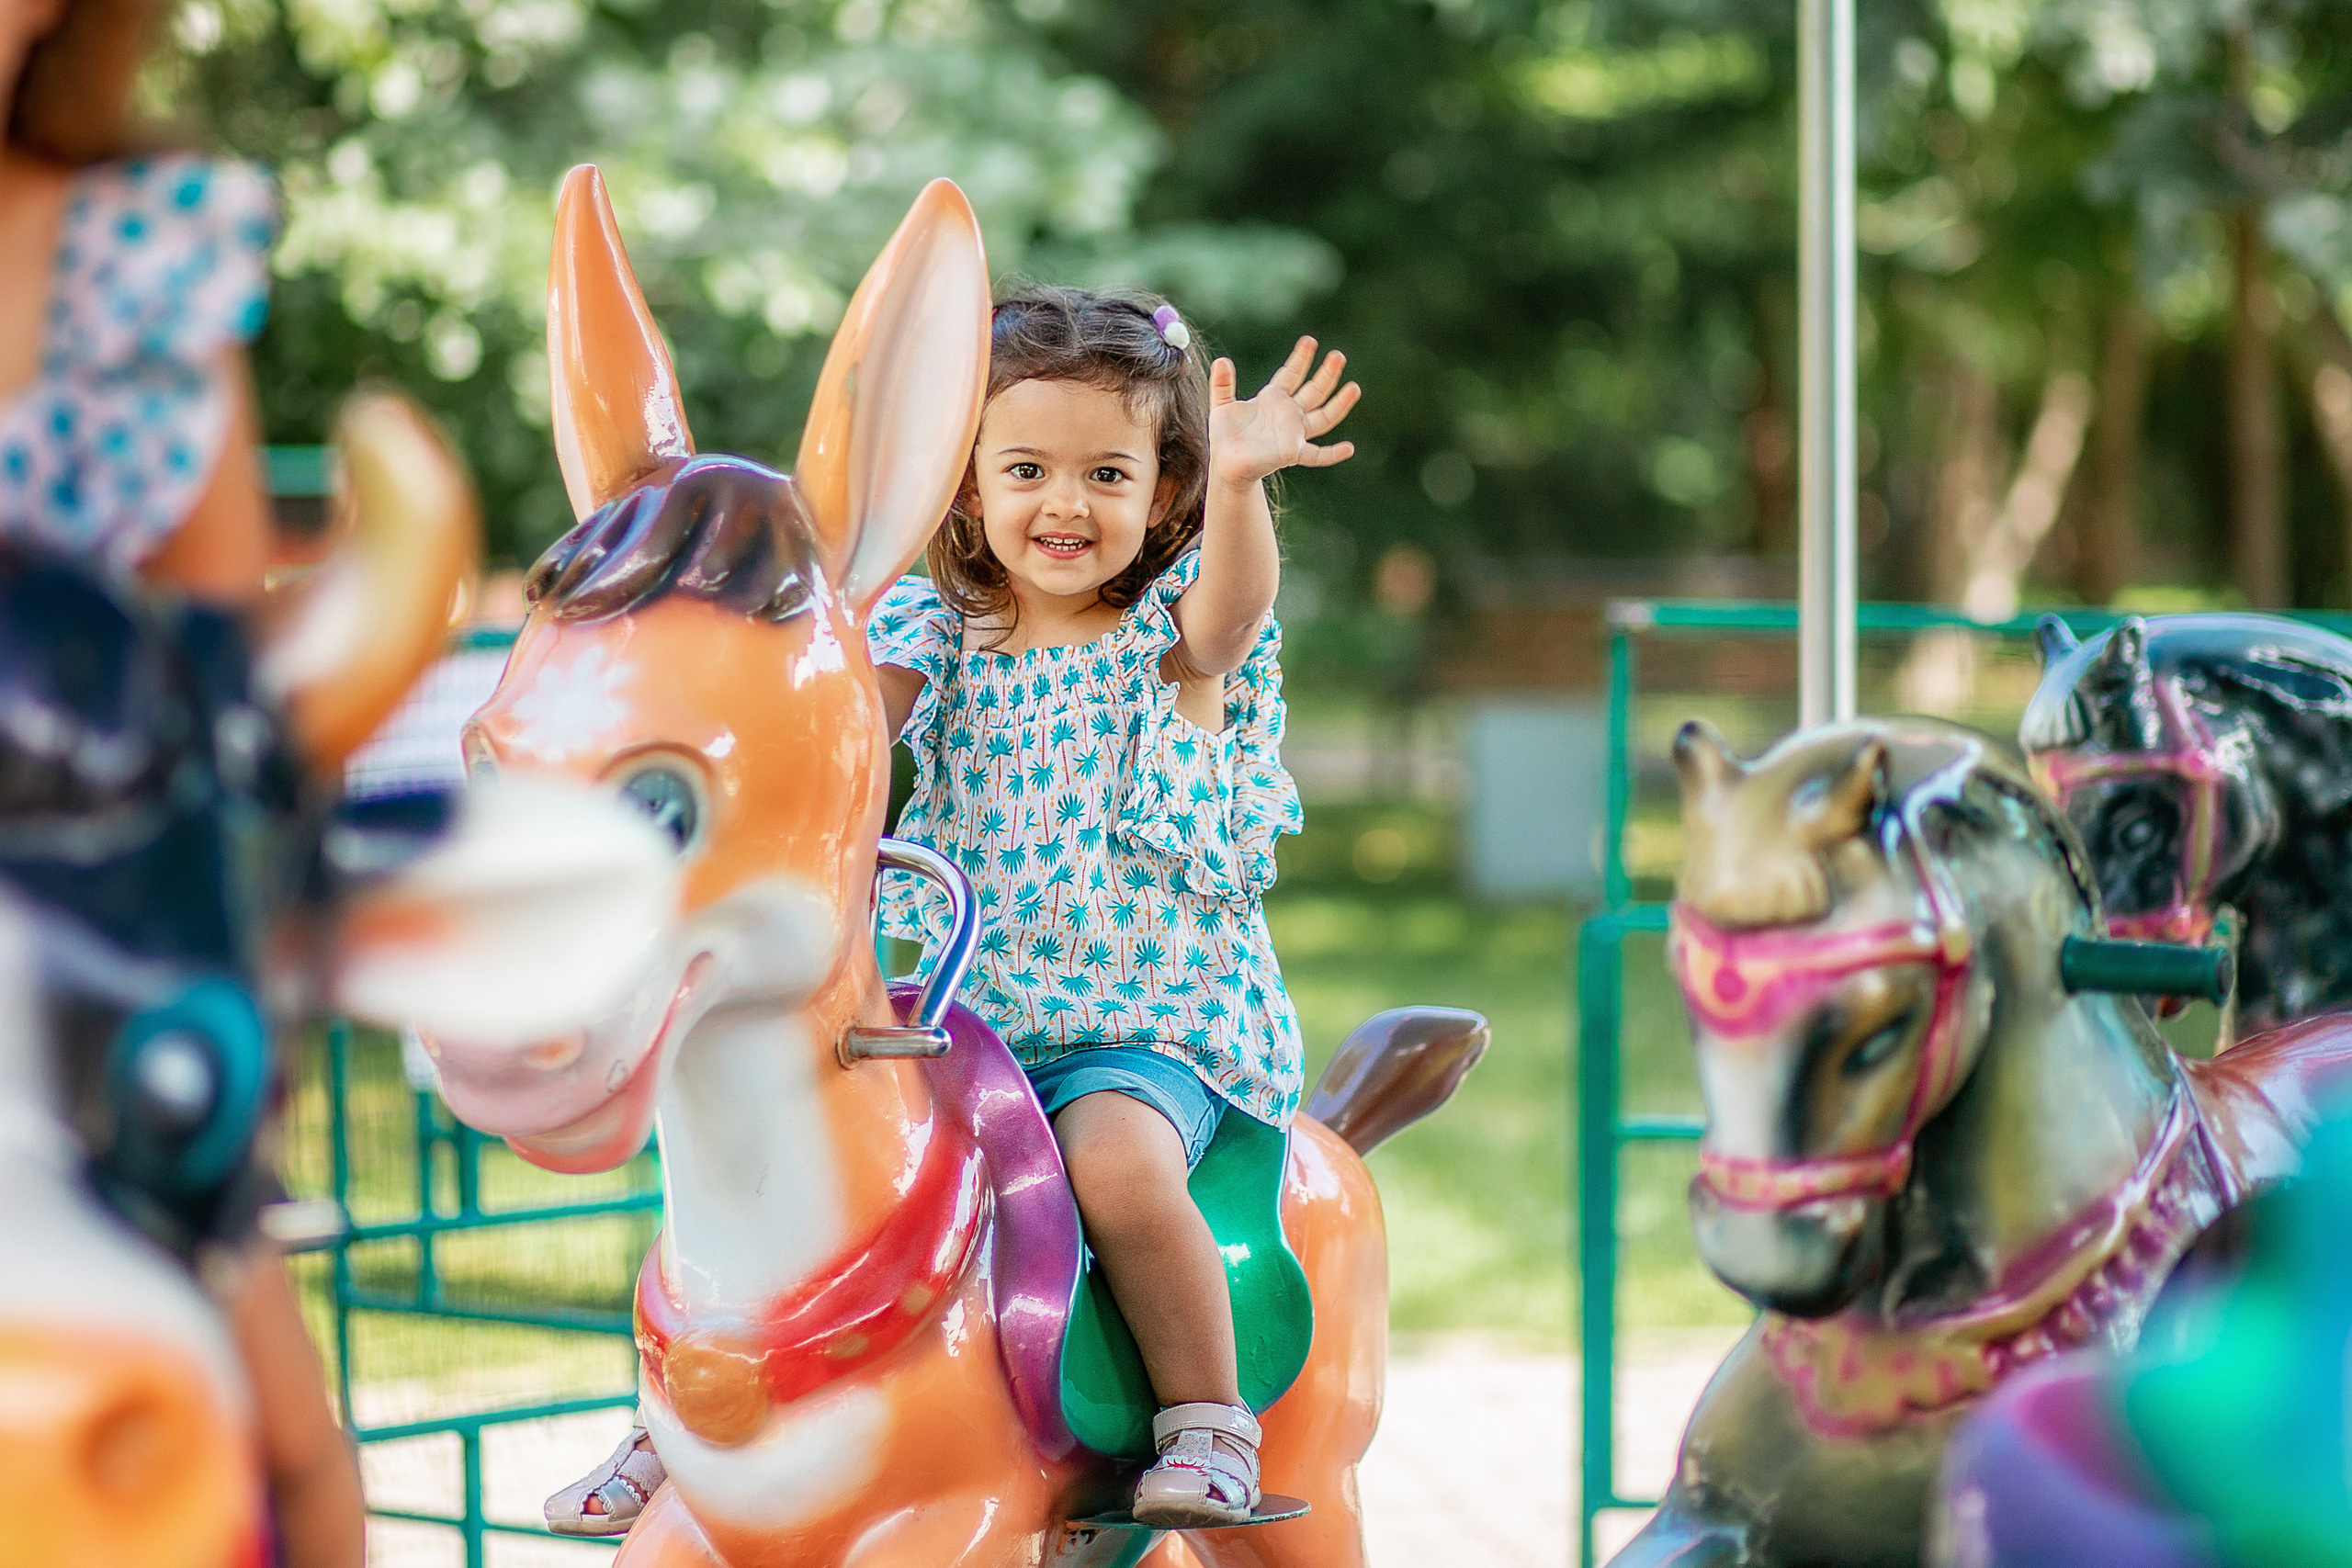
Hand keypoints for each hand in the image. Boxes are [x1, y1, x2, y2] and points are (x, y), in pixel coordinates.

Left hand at [1208, 336, 1359, 488]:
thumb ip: (1221, 383)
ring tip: (1354, 388)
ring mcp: (1293, 434)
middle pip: (1314, 391)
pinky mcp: (1291, 453)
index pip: (1292, 374)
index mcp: (1274, 399)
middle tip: (1338, 355)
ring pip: (1323, 418)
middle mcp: (1288, 415)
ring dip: (1339, 404)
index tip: (1309, 341)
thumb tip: (1221, 360)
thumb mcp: (1221, 404)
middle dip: (1327, 374)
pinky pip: (1316, 455)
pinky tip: (1349, 449)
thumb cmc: (1226, 436)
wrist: (1224, 463)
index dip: (1301, 358)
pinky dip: (1332, 453)